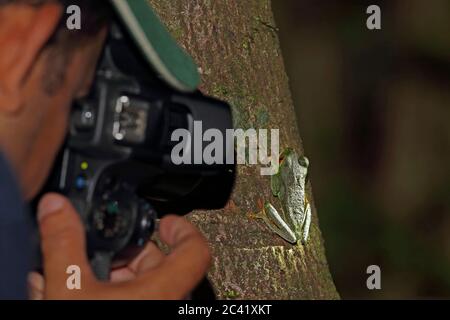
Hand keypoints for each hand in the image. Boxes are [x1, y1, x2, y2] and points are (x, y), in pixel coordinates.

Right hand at [28, 193, 210, 299]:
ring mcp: (160, 317)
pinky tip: (92, 298)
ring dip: (123, 277)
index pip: (196, 250)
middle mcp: (169, 305)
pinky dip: (122, 296)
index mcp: (163, 292)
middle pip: (165, 267)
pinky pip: (143, 303)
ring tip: (93, 277)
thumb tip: (57, 210)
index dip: (183, 229)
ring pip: (152, 288)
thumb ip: (64, 244)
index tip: (166, 221)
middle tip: (110, 252)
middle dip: (134, 255)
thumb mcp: (69, 289)